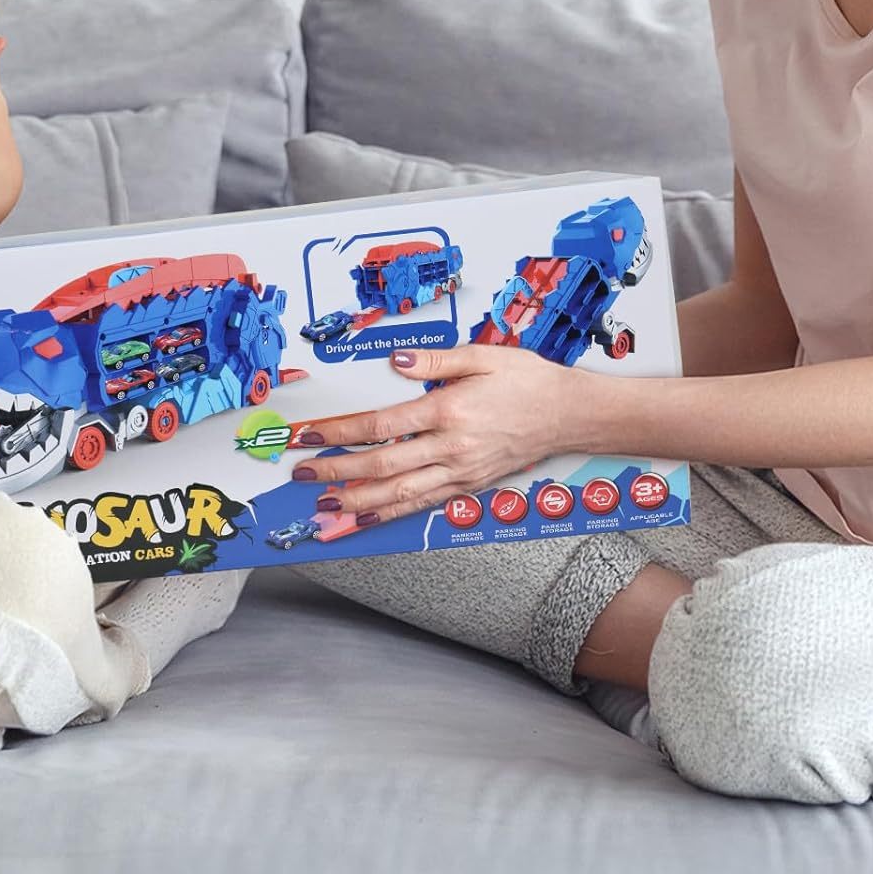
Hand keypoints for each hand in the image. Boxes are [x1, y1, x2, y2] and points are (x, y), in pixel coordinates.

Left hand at [287, 345, 581, 525]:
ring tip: (325, 506)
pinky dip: (391, 514)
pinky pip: (423, 503)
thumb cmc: (528, 380)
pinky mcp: (469, 485)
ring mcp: (460, 471)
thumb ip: (434, 359)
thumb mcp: (482, 355)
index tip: (311, 435)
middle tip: (303, 473)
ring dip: (358, 502)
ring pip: (399, 494)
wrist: (569, 413)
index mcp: (449, 410)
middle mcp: (451, 446)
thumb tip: (395, 360)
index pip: (381, 425)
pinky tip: (368, 518)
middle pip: (382, 465)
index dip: (340, 432)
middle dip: (337, 470)